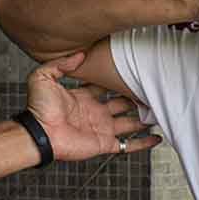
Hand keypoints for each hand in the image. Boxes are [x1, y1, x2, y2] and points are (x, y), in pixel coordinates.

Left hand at [24, 55, 162, 162]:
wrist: (40, 134)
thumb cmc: (38, 109)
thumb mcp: (43, 77)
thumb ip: (60, 64)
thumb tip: (80, 54)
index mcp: (83, 97)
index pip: (105, 86)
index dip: (117, 79)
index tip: (132, 71)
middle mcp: (95, 112)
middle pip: (122, 103)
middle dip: (136, 97)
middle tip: (152, 88)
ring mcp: (101, 128)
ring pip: (130, 122)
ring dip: (144, 117)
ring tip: (160, 109)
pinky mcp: (105, 143)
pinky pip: (128, 145)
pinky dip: (143, 143)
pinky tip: (156, 138)